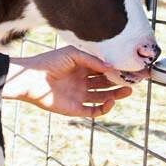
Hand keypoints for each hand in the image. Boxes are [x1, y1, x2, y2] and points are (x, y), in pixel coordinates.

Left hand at [3, 46, 133, 117]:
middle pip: (106, 83)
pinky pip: (94, 111)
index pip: (104, 69)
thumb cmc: (51, 62)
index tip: (130, 68)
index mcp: (83, 67)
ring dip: (116, 95)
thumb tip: (113, 67)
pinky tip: (111, 101)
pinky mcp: (76, 109)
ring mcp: (80, 95)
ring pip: (103, 97)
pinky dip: (104, 108)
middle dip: (120, 82)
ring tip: (128, 90)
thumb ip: (94, 61)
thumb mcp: (74, 54)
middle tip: (134, 81)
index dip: (117, 69)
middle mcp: (83, 81)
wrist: (32, 78)